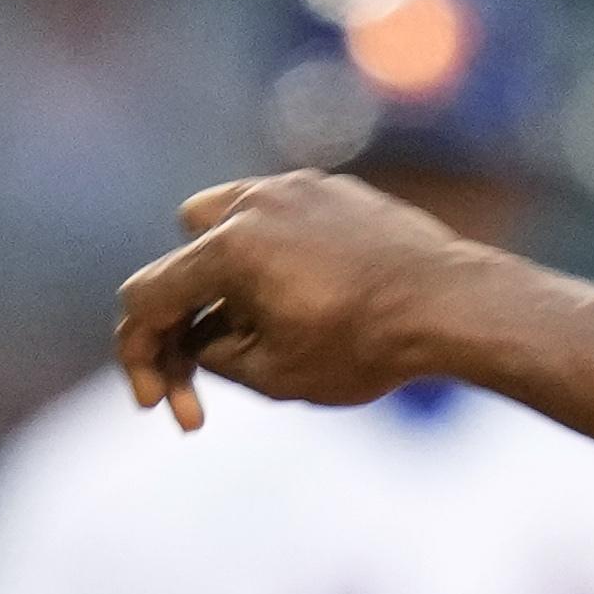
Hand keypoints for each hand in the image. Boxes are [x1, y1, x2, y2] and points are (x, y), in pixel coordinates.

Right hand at [114, 171, 481, 428]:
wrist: (452, 306)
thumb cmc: (366, 348)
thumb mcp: (273, 376)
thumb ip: (212, 357)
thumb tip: (196, 341)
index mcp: (227, 249)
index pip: (146, 297)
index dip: (141, 356)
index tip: (160, 405)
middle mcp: (253, 203)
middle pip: (186, 255)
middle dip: (190, 311)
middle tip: (216, 361)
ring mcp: (297, 188)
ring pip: (230, 221)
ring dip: (230, 272)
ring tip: (265, 322)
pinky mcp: (336, 189)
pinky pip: (283, 217)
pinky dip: (280, 254)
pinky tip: (315, 297)